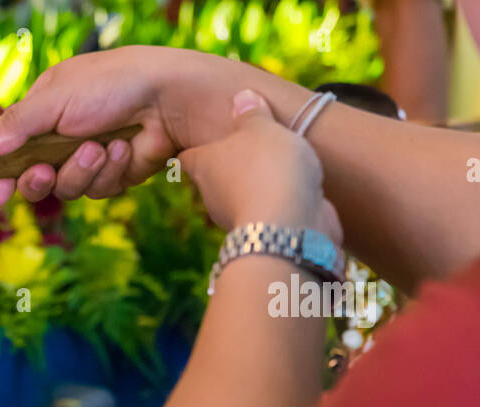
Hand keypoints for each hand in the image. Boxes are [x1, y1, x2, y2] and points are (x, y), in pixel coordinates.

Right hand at [0, 46, 303, 208]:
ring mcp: (88, 158)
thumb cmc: (113, 83)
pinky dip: (109, 171)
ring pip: (66, 189)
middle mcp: (62, 137)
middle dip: (37, 181)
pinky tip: (124, 148)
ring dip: (81, 170)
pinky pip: (97, 190)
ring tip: (101, 146)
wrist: (172, 96)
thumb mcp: (57, 99)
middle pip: (33, 180)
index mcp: (44, 111)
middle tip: (42, 174)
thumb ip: (17, 125)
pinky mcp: (114, 175)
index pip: (9, 151)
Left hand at [178, 90, 341, 240]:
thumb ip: (252, 114)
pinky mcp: (260, 234)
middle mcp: (212, 194)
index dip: (192, 148)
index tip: (199, 141)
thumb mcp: (261, 129)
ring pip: (239, 196)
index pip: (187, 157)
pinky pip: (264, 213)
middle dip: (227, 166)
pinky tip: (292, 193)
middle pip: (213, 177)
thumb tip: (241, 98)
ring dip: (254, 185)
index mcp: (203, 165)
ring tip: (277, 167)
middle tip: (248, 149)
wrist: (287, 226)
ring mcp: (235, 217)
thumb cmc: (268, 168)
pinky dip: (274, 204)